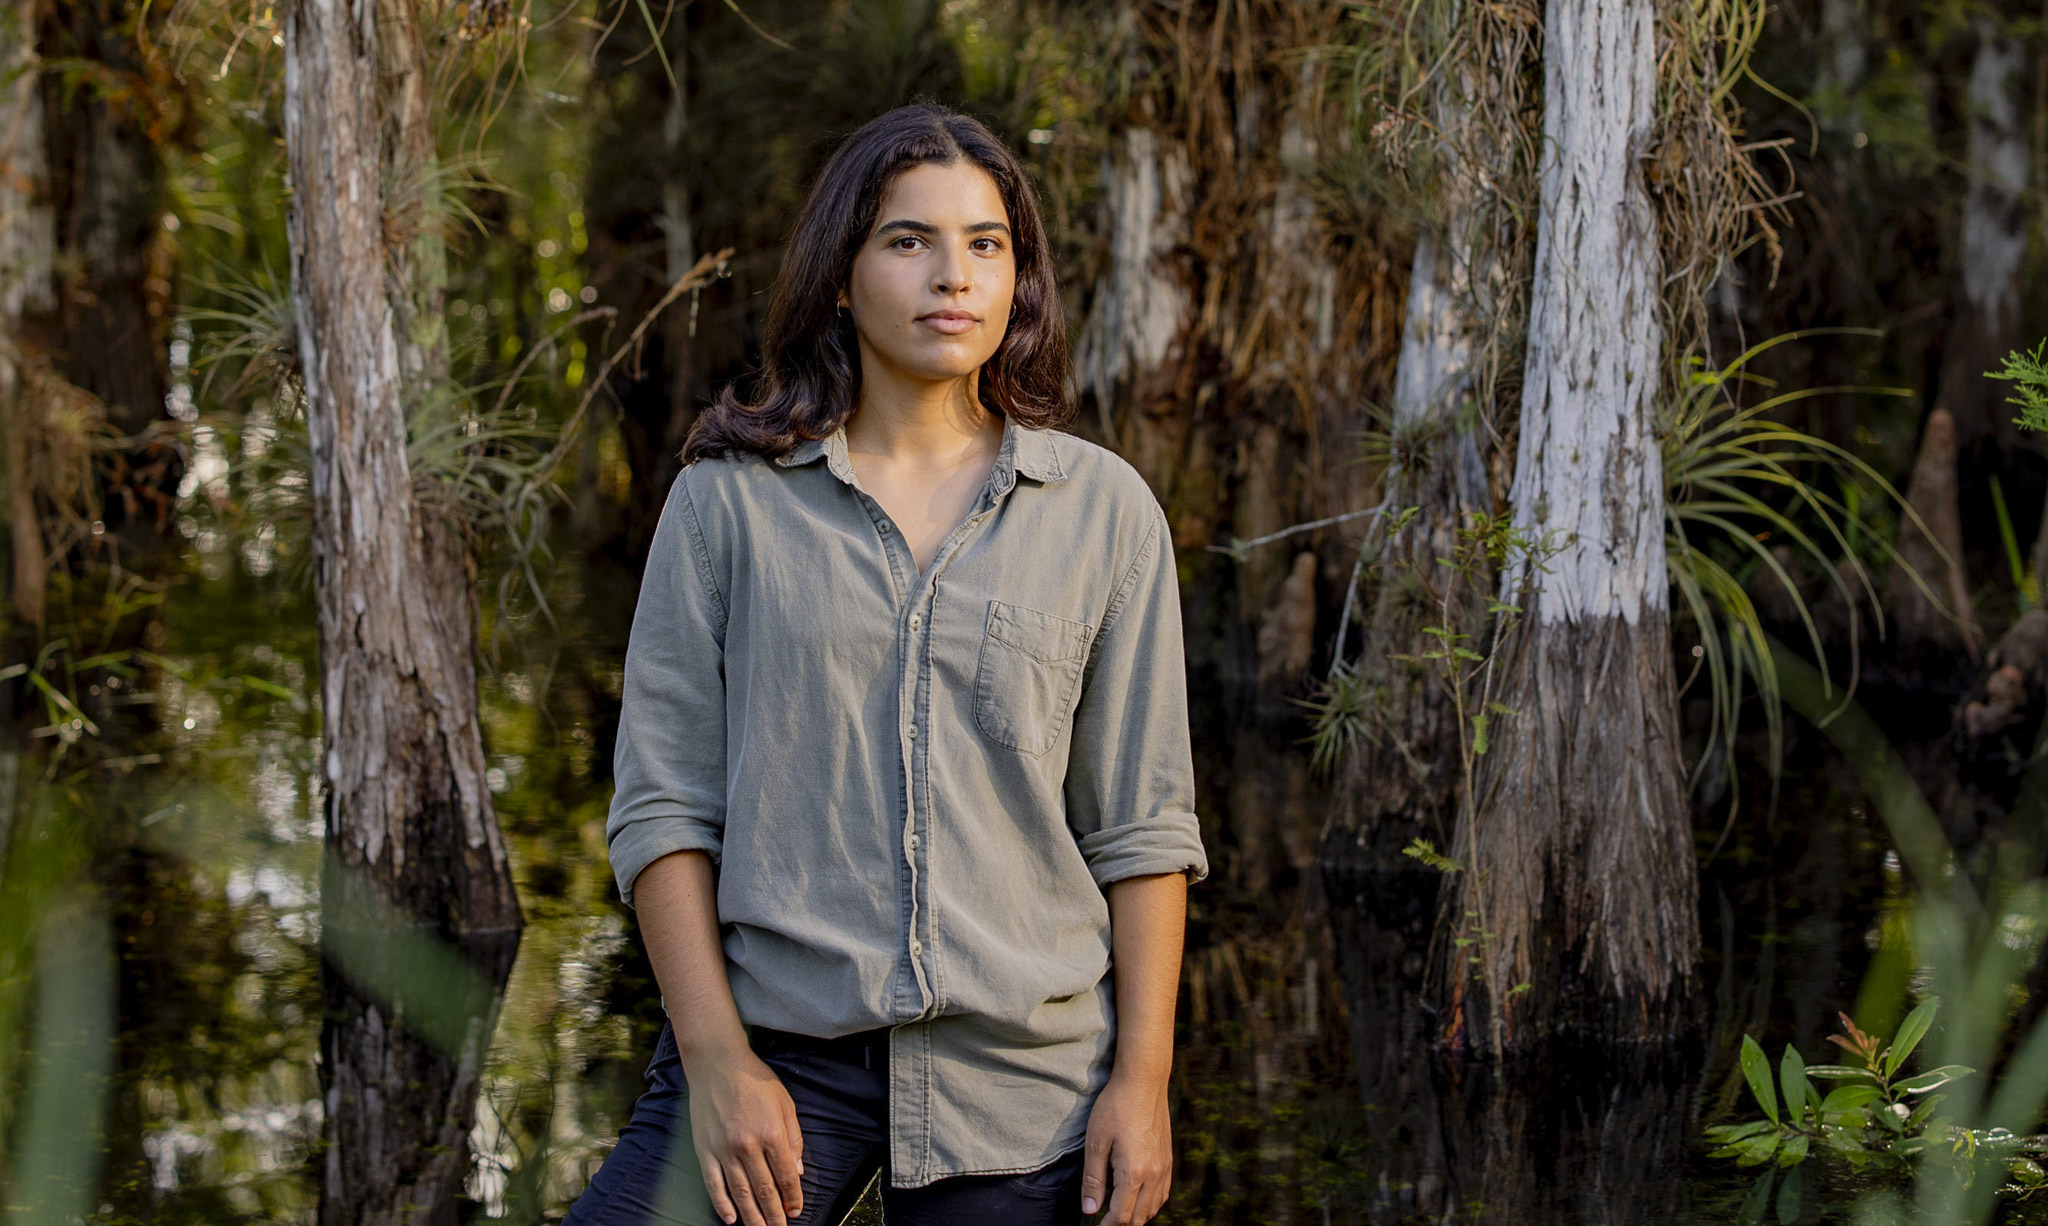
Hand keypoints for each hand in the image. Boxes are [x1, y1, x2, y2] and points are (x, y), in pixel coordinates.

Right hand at [683, 1044, 805, 1225]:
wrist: (718, 1064)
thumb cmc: (755, 1081)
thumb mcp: (785, 1104)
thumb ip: (794, 1139)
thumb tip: (798, 1172)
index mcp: (772, 1133)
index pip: (786, 1176)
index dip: (793, 1197)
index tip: (796, 1211)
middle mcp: (748, 1146)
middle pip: (765, 1189)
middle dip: (775, 1214)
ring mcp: (724, 1150)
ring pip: (741, 1192)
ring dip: (752, 1215)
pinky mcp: (705, 1150)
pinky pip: (714, 1184)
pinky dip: (722, 1204)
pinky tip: (730, 1218)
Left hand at [1079, 1067, 1172, 1223]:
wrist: (1143, 1081)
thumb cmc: (1116, 1107)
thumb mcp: (1096, 1142)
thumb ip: (1093, 1179)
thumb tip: (1090, 1210)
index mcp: (1134, 1173)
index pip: (1121, 1216)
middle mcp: (1154, 1174)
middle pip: (1140, 1217)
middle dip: (1121, 1225)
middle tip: (1104, 1223)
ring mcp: (1164, 1167)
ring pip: (1154, 1208)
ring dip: (1137, 1217)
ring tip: (1118, 1214)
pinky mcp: (1168, 1158)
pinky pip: (1163, 1193)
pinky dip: (1151, 1204)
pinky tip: (1139, 1199)